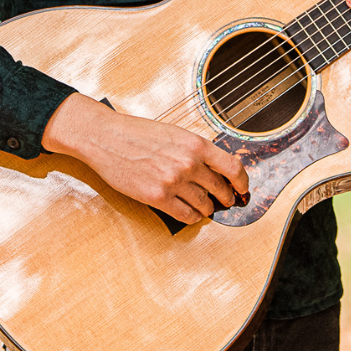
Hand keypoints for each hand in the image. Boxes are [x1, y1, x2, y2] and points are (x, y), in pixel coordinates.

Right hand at [40, 93, 249, 224]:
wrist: (107, 138)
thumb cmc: (138, 133)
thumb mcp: (175, 133)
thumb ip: (196, 150)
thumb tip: (215, 168)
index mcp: (196, 144)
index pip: (233, 167)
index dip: (242, 182)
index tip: (243, 188)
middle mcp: (188, 163)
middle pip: (220, 189)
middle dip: (226, 198)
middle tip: (227, 201)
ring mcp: (174, 181)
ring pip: (204, 205)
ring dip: (208, 209)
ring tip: (207, 208)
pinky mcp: (158, 197)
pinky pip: (186, 215)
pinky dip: (193, 217)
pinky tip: (191, 214)